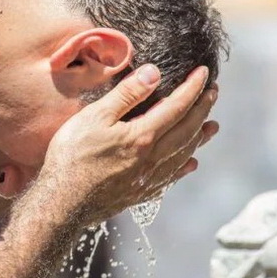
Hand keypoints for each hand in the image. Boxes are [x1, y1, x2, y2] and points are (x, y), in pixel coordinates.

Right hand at [40, 64, 218, 225]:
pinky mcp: (140, 193)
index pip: (178, 106)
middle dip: (203, 109)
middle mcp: (153, 159)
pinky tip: (190, 164)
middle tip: (214, 93)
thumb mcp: (95, 117)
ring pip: (183, 154)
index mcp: (143, 136)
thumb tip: (154, 73)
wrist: (62, 204)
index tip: (205, 72)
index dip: (193, 88)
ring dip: (199, 137)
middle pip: (187, 130)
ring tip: (212, 127)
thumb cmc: (72, 157)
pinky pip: (171, 177)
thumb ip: (126, 95)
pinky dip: (184, 166)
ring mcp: (148, 179)